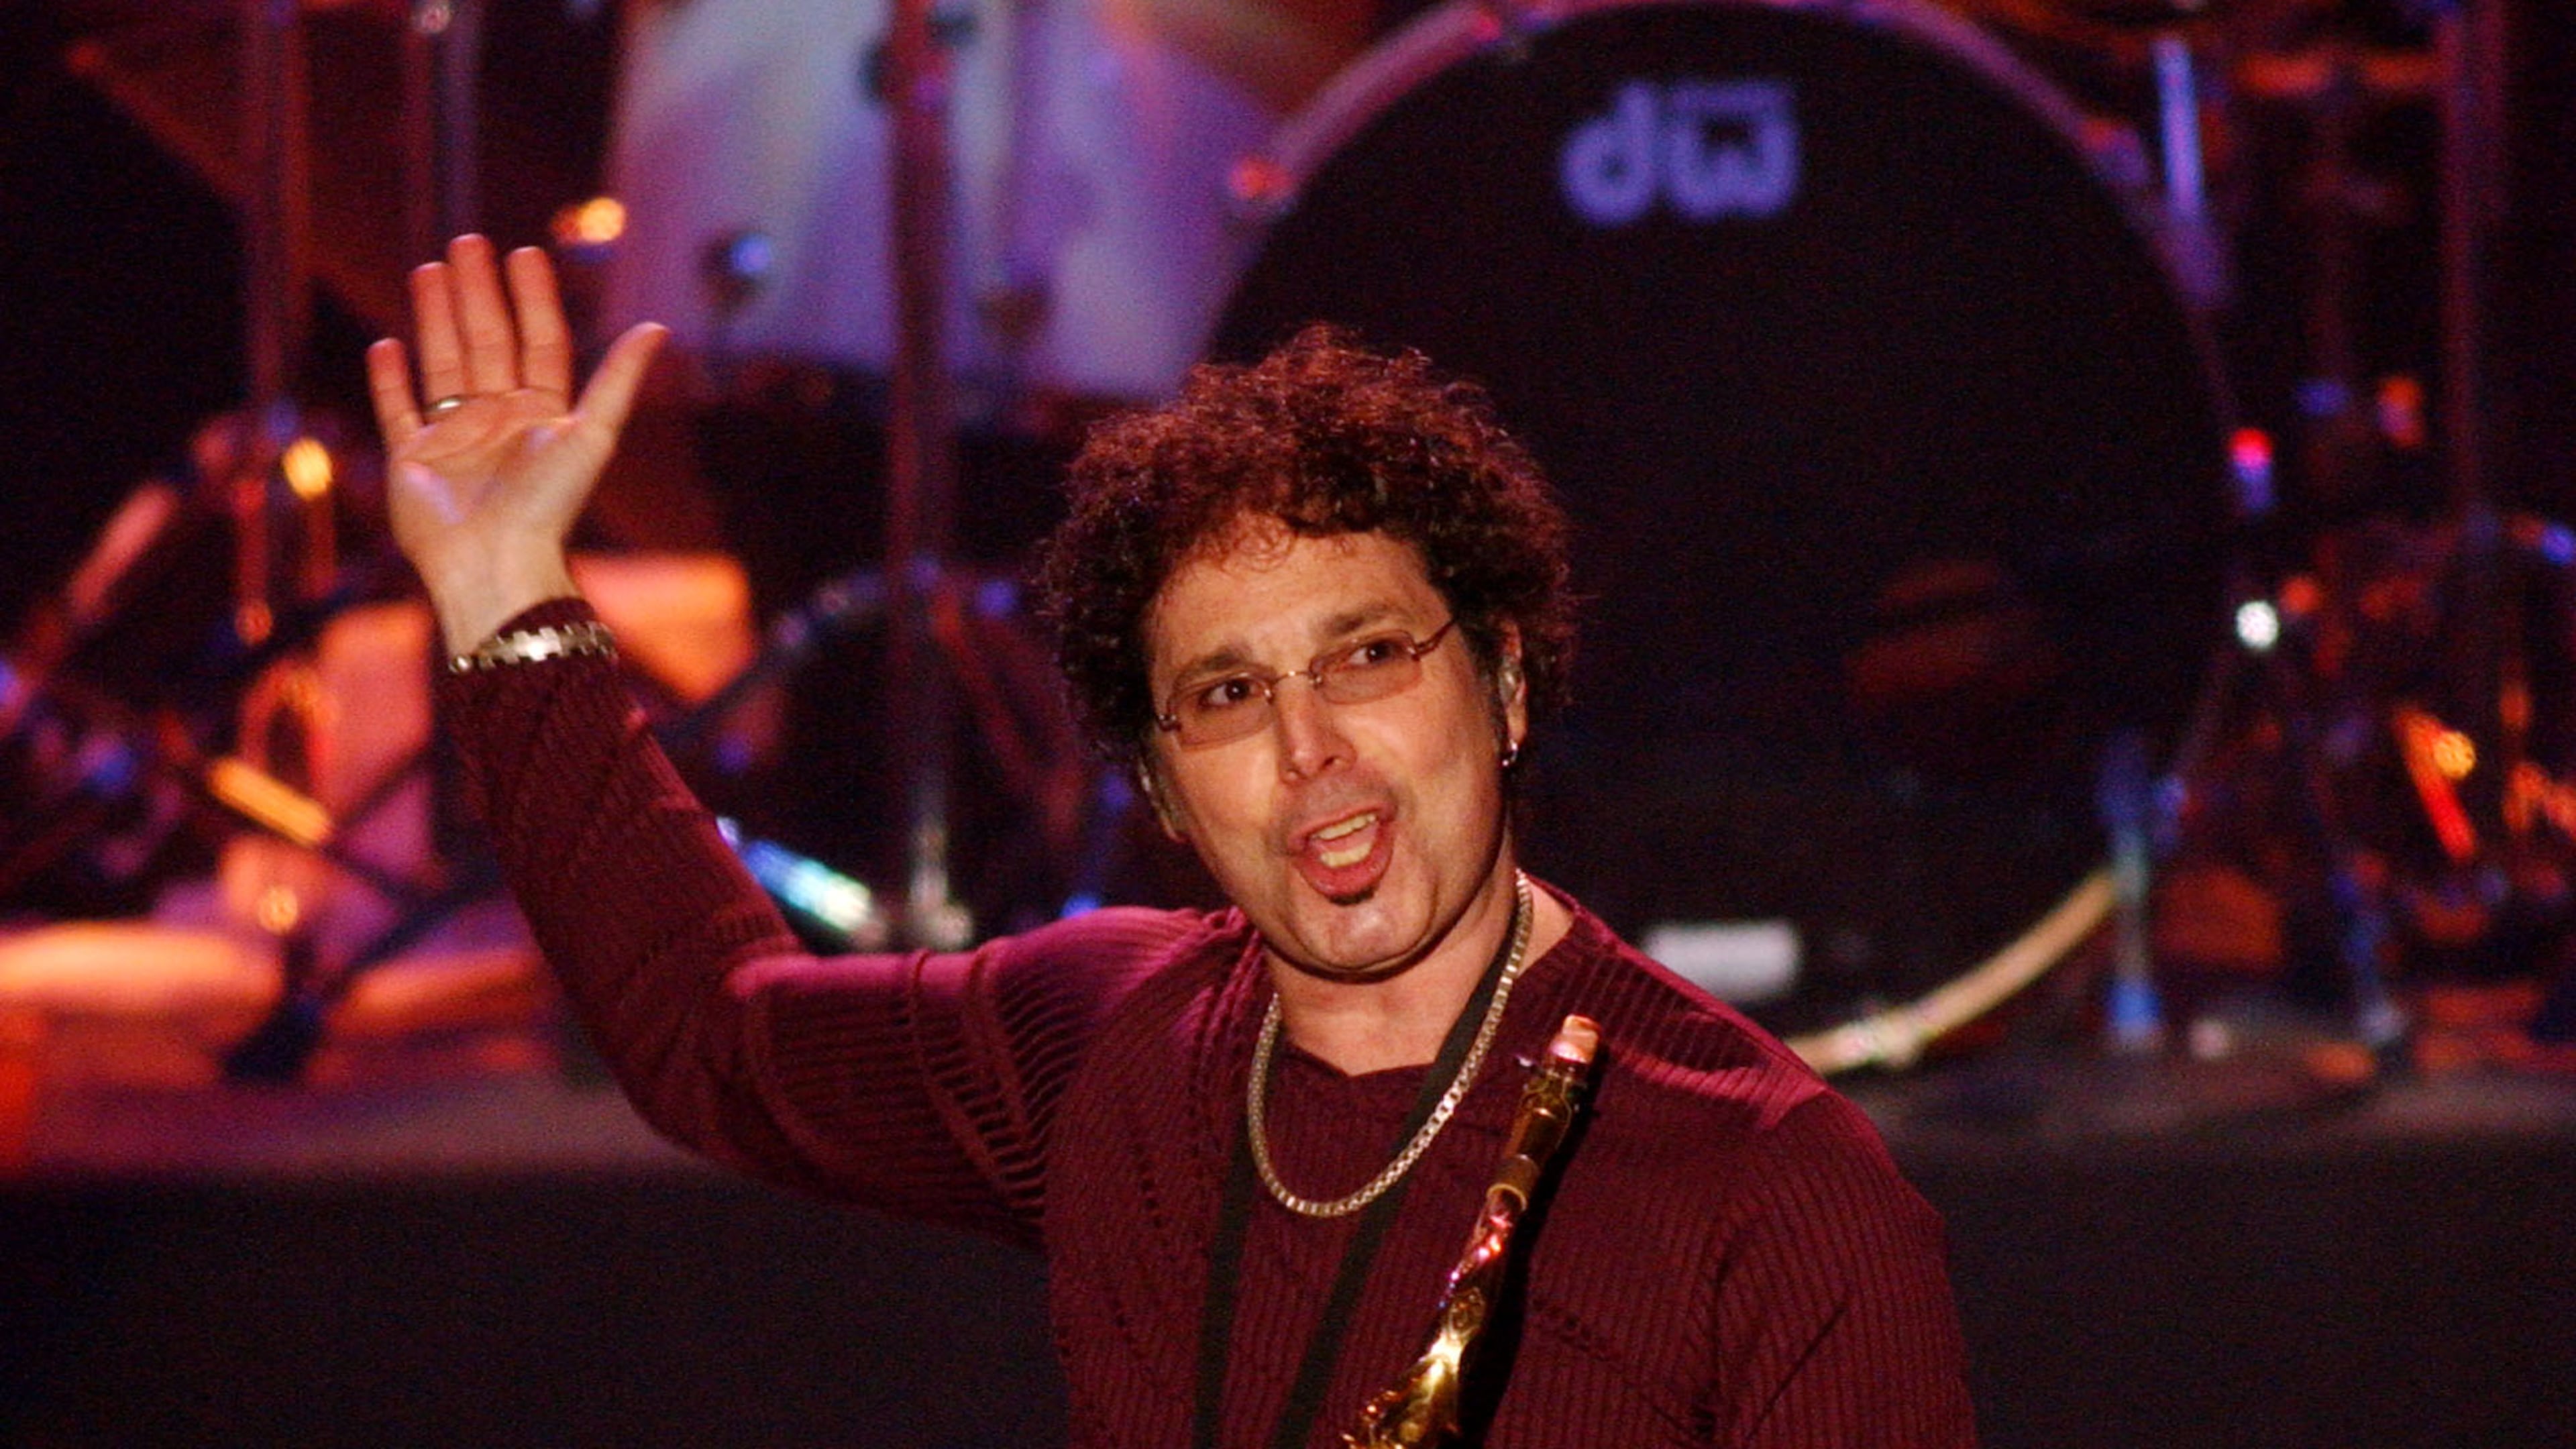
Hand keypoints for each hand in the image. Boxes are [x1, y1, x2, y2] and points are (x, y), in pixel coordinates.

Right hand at [365, 233, 666, 653]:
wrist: (495, 561)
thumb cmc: (549, 505)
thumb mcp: (592, 435)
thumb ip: (619, 381)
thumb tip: (658, 328)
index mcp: (543, 415)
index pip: (538, 342)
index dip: (533, 298)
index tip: (524, 253)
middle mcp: (499, 421)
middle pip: (487, 342)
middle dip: (478, 293)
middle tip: (468, 242)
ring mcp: (455, 438)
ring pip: (443, 364)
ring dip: (437, 317)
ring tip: (430, 270)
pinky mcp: (414, 459)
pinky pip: (398, 410)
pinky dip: (390, 380)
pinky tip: (387, 344)